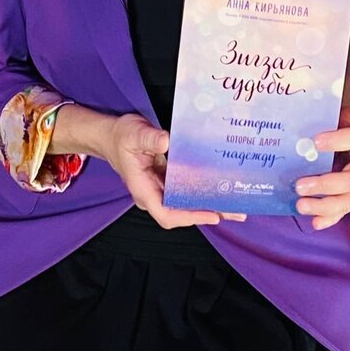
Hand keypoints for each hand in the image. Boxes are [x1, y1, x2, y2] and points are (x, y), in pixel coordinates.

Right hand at [102, 113, 246, 227]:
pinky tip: (220, 186)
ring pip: (187, 203)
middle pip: (182, 212)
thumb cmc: (121, 137)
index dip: (190, 217)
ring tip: (236, 204)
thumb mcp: (133, 133)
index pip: (166, 213)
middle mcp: (154, 194)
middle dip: (209, 212)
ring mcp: (161, 189)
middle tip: (236, 212)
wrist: (113, 137)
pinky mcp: (167, 181)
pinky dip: (203, 190)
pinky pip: (186, 190)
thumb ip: (149, 138)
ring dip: (210, 203)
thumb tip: (166, 142)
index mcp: (143, 189)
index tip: (212, 214)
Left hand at [294, 106, 349, 229]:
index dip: (337, 141)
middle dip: (325, 185)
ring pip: (348, 201)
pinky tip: (314, 222)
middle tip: (300, 185)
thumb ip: (334, 119)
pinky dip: (330, 219)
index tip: (316, 141)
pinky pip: (345, 210)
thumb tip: (305, 123)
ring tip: (301, 205)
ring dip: (324, 206)